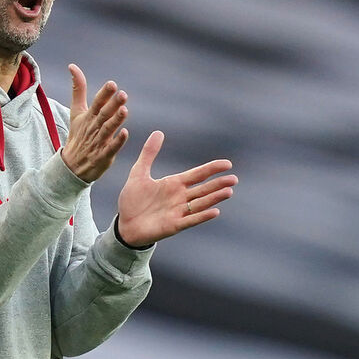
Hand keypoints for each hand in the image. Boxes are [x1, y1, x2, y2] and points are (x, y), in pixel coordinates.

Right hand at [61, 64, 129, 182]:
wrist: (71, 165)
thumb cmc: (78, 135)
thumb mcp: (76, 112)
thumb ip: (78, 89)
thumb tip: (73, 66)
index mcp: (88, 117)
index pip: (96, 103)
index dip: (104, 94)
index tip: (112, 84)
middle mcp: (93, 128)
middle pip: (103, 115)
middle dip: (112, 105)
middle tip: (123, 94)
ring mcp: (98, 142)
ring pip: (107, 130)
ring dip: (116, 121)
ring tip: (124, 110)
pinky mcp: (103, 156)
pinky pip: (111, 148)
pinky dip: (117, 141)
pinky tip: (125, 133)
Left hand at [116, 131, 236, 245]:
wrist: (123, 224)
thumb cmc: (132, 200)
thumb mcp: (138, 173)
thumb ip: (149, 153)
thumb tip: (158, 132)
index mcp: (174, 184)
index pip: (198, 174)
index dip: (212, 169)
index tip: (227, 164)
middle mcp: (180, 197)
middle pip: (203, 189)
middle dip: (218, 184)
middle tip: (234, 179)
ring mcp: (178, 212)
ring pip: (201, 203)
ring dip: (214, 198)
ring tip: (229, 192)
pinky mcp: (173, 225)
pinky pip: (191, 220)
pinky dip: (202, 216)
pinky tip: (215, 211)